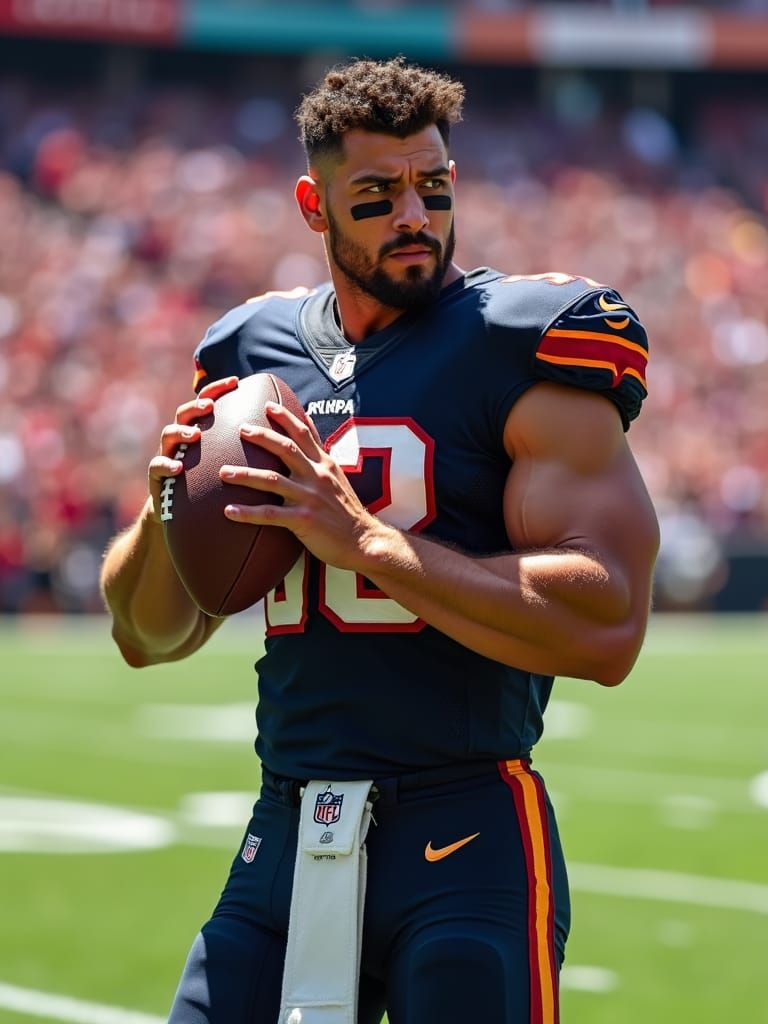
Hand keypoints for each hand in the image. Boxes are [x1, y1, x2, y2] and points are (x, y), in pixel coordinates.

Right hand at [147, 376, 238, 524]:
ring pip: (168, 435)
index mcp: (200, 431)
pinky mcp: (157, 476)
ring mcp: (167, 454)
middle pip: (184, 413)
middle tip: (210, 406)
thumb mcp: (230, 464)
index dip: (219, 389)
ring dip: (180, 432)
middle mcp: (181, 438)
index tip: (236, 381)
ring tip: (194, 435)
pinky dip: (166, 464)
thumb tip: (282, 433)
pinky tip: (177, 467)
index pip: (208, 402)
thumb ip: (247, 447)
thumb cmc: (213, 486)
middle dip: (196, 406)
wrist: (183, 515)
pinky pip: (157, 466)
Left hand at [219, 402, 386, 571]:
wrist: (364, 541)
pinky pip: (270, 515)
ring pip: (272, 481)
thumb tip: (310, 435)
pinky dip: (247, 513)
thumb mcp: (338, 478)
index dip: (286, 417)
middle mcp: (317, 477)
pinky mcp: (304, 520)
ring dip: (244, 474)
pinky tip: (229, 511)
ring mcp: (310, 498)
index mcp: (325, 465)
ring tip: (222, 472)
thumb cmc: (347, 512)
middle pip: (286, 449)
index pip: (305, 434)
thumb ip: (320, 458)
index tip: (268, 405)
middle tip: (241, 429)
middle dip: (262, 437)